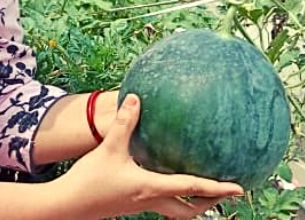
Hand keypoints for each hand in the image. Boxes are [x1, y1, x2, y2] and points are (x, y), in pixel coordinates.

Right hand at [54, 93, 242, 218]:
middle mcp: (150, 200)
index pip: (192, 189)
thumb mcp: (108, 148)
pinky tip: (169, 177)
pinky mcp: (130, 204)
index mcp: (151, 188)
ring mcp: (141, 205)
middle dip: (209, 204)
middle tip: (227, 193)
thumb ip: (124, 123)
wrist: (65, 207)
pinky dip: (174, 195)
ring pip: (175, 210)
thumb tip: (134, 97)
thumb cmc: (88, 181)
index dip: (218, 189)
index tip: (240, 188)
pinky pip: (160, 202)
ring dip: (193, 202)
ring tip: (206, 190)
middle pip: (188, 210)